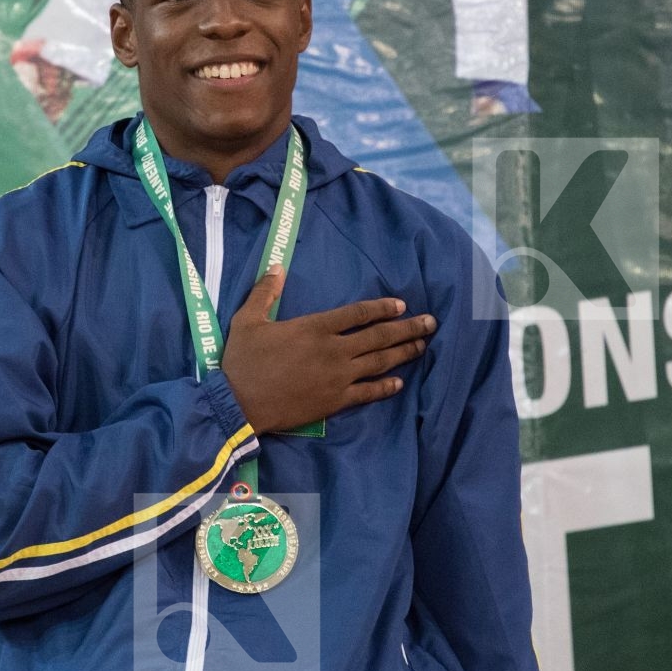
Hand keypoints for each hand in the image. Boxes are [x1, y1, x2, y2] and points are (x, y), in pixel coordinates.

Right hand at [220, 266, 435, 433]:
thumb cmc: (243, 360)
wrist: (240, 404)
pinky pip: (367, 393)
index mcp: (315, 327)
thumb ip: (265, 292)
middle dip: (408, 329)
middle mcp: (333, 350)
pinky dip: (385, 388)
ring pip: (379, 362)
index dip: (382, 308)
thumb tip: (276, 266)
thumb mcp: (247, 320)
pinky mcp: (334, 401)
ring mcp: (337, 377)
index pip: (358, 313)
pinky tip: (399, 383)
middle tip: (432, 323)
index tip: (402, 305)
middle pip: (378, 336)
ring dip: (404, 353)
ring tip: (423, 346)